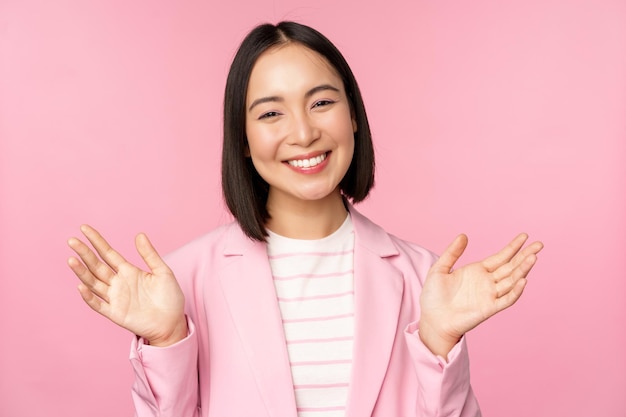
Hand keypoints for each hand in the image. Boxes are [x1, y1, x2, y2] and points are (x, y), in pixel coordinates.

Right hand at [68, 225, 186, 346]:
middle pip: (97, 266)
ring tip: (71, 259)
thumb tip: (139, 234)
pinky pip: (98, 304)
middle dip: (84, 253)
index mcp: (128, 271)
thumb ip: (150, 255)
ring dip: (82, 272)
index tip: (84, 228)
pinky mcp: (115, 313)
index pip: (108, 253)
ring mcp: (115, 298)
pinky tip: (81, 286)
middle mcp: (118, 283)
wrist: (173, 322)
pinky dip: (89, 297)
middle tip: (72, 240)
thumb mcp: (162, 272)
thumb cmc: (170, 297)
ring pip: (93, 283)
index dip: (96, 241)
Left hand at [419, 233, 542, 357]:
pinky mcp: (489, 308)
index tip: (524, 236)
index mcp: (478, 271)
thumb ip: (452, 252)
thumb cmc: (434, 296)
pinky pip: (506, 299)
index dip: (513, 247)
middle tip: (539, 244)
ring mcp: (489, 295)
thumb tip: (464, 235)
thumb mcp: (440, 269)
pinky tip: (523, 280)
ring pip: (512, 281)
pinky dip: (516, 291)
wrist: (431, 319)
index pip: (500, 257)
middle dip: (525, 255)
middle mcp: (487, 282)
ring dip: (523, 270)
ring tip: (533, 257)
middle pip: (511, 267)